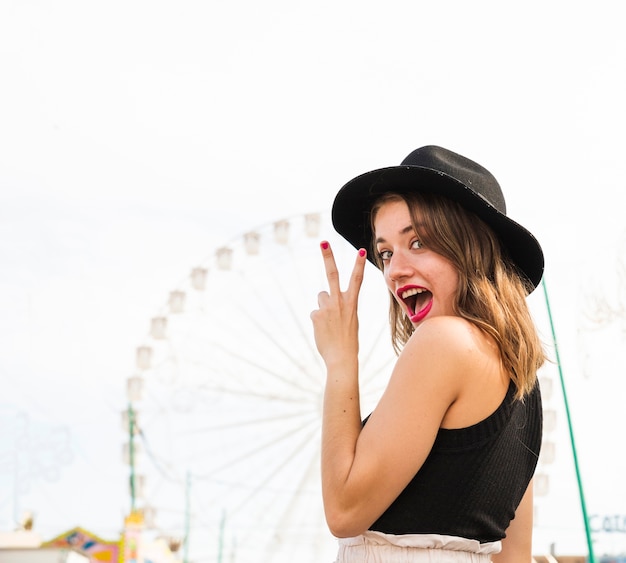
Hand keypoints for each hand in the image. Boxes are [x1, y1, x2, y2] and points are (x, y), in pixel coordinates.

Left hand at [310, 242, 366, 368]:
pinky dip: (318, 321)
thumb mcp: (349, 319)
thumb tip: (322, 298)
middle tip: (323, 242)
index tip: (361, 250)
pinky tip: (324, 331)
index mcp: (352, 302)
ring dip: (323, 307)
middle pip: (332, 274)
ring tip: (330, 323)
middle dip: (328, 257)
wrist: (342, 357)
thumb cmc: (347, 340)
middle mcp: (340, 301)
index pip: (357, 279)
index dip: (359, 264)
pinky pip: (315, 313)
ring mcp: (328, 307)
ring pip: (321, 297)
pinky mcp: (316, 315)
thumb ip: (339, 305)